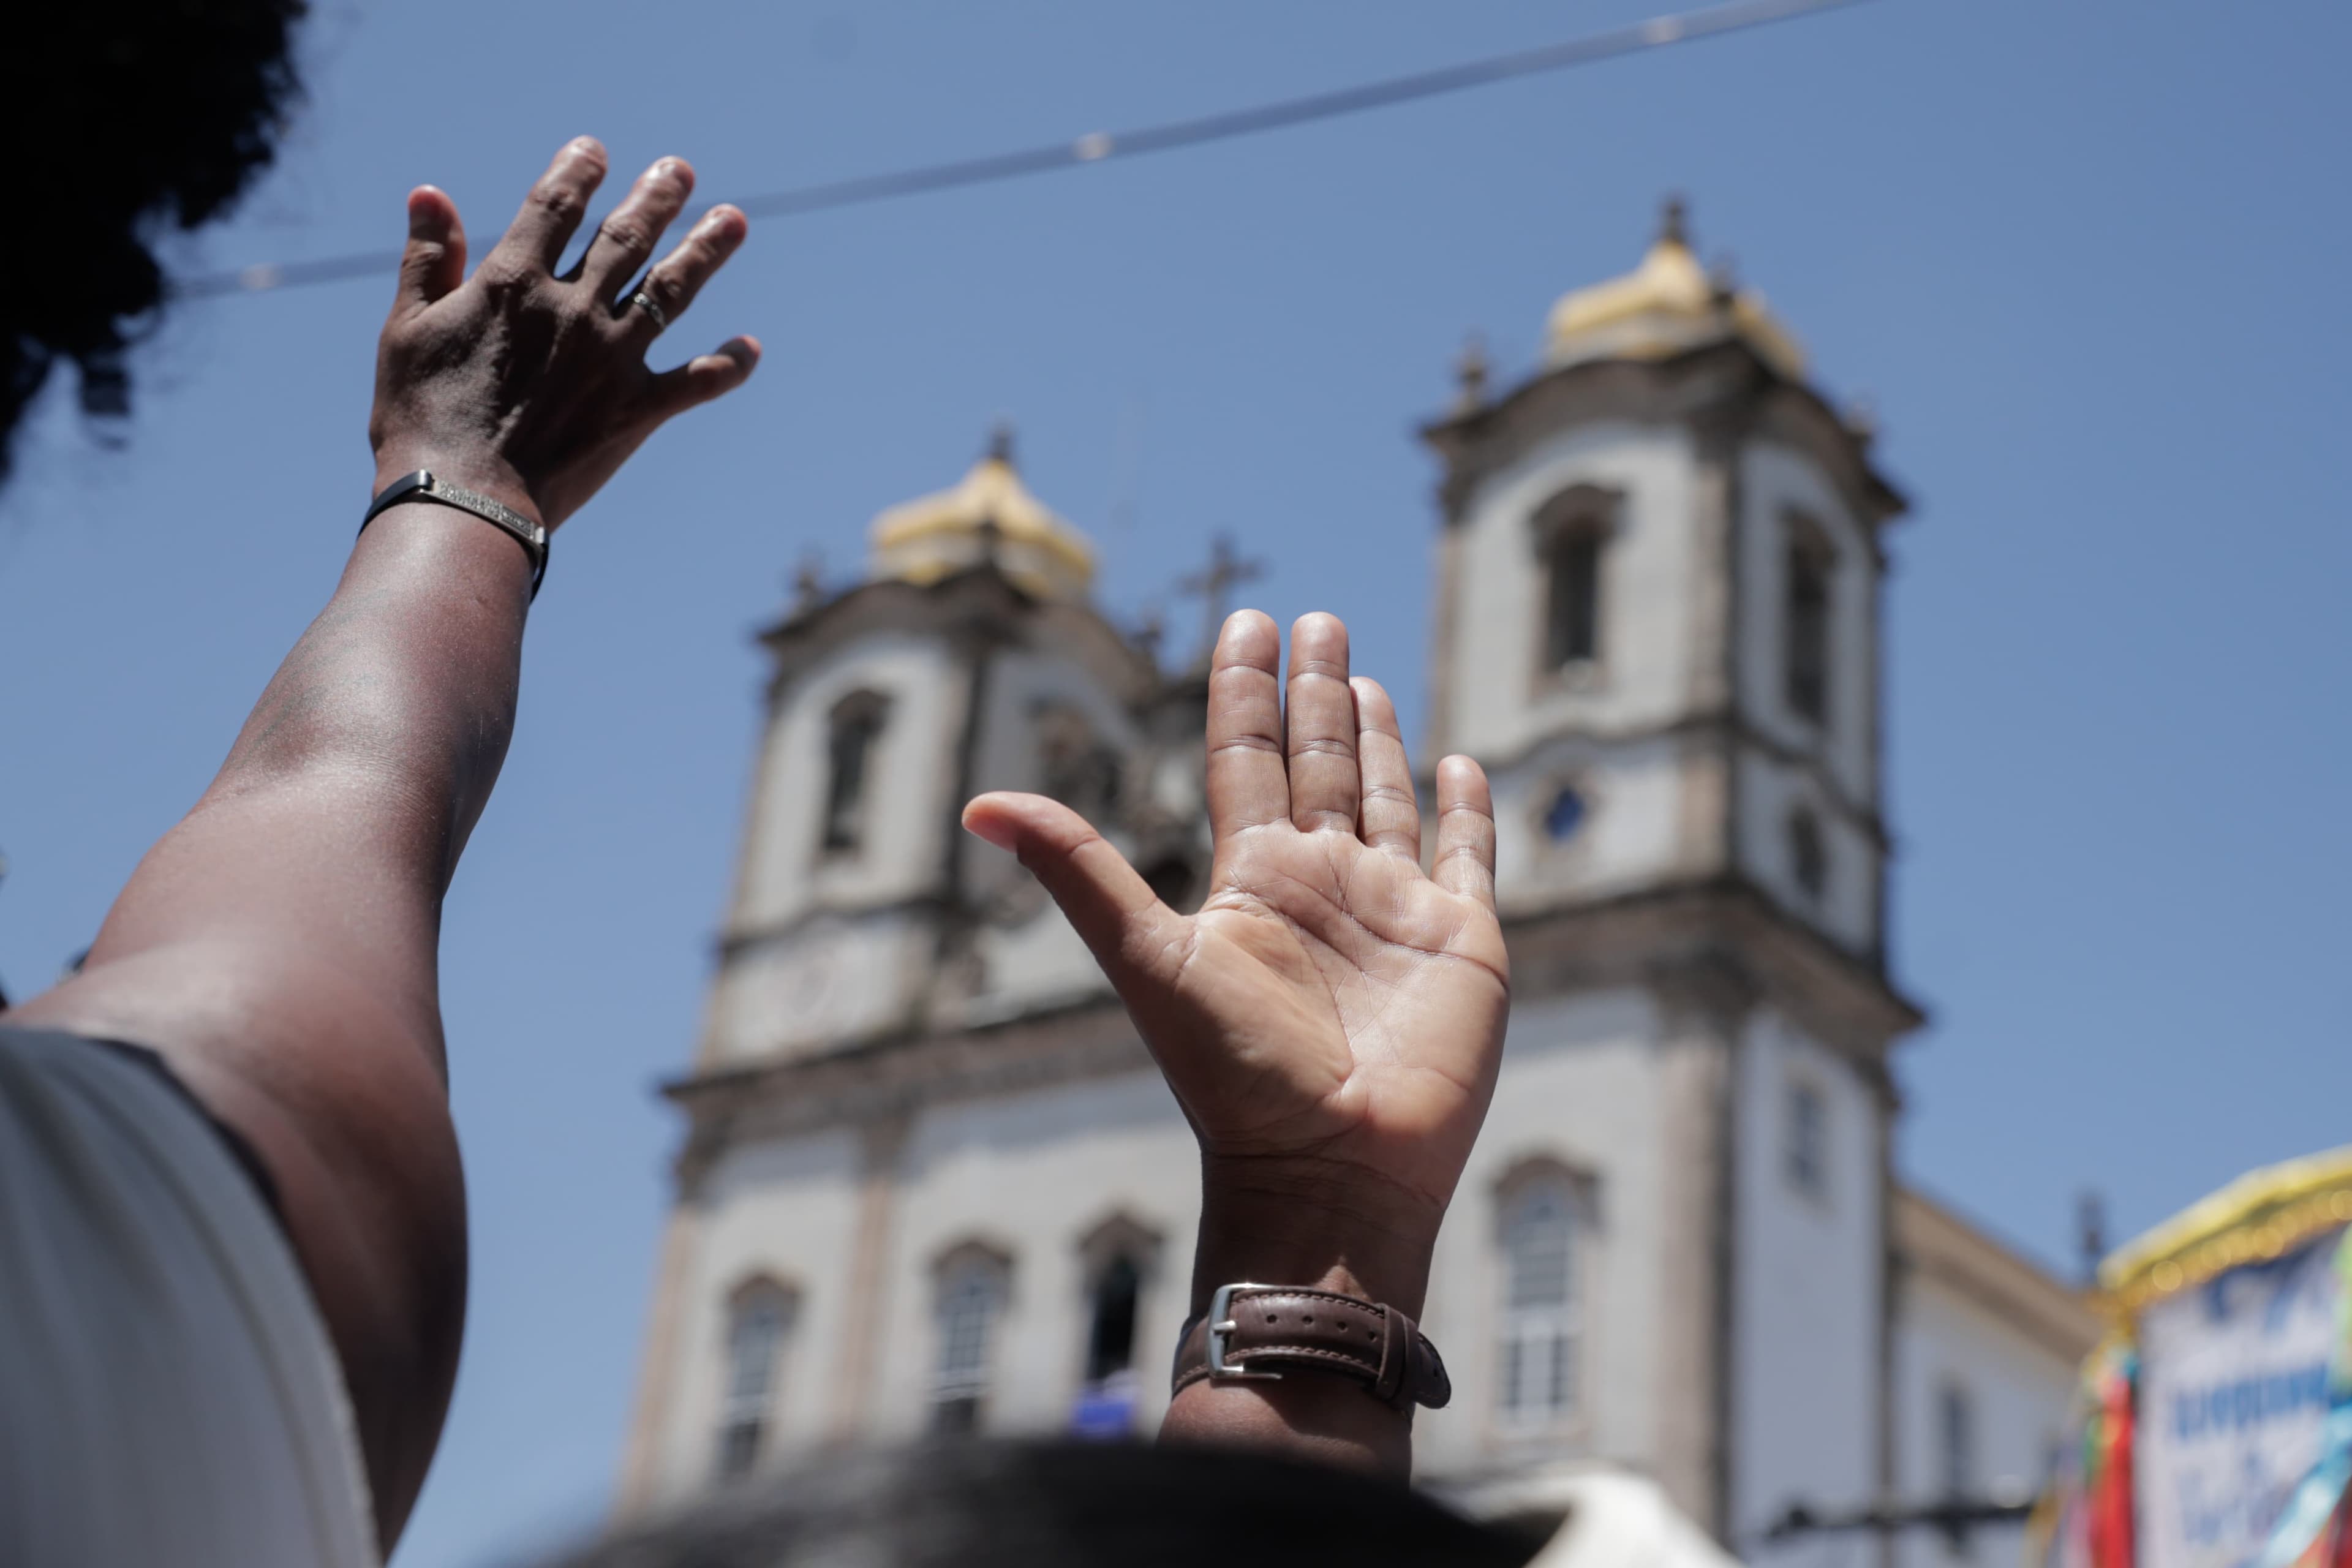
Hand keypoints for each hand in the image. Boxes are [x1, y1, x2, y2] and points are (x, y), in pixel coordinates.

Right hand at [368, 136, 759, 530]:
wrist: (463, 501)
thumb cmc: (421, 419)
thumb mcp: (407, 329)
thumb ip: (426, 259)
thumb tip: (430, 193)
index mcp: (513, 283)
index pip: (555, 207)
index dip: (576, 172)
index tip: (595, 151)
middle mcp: (573, 310)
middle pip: (626, 237)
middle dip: (657, 198)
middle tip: (681, 170)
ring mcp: (612, 359)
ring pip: (671, 290)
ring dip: (706, 250)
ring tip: (735, 220)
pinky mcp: (637, 410)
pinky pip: (697, 382)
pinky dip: (728, 366)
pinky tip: (750, 349)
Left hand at [962, 611, 1506, 1318]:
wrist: (1329, 1174)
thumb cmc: (1236, 1079)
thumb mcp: (1148, 959)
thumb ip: (1076, 872)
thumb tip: (977, 804)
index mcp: (1251, 881)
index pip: (1245, 759)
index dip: (1244, 691)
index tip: (1245, 621)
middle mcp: (1320, 884)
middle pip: (1316, 763)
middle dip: (1315, 691)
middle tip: (1314, 618)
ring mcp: (1392, 911)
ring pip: (1384, 799)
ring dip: (1376, 738)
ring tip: (1365, 674)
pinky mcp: (1461, 943)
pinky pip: (1467, 857)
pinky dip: (1466, 810)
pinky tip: (1456, 762)